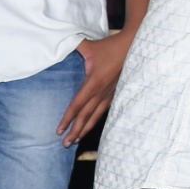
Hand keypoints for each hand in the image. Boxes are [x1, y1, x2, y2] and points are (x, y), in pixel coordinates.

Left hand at [58, 29, 132, 145]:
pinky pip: (104, 111)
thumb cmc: (109, 46)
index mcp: (93, 83)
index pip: (77, 105)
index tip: (58, 130)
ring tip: (75, 140)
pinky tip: (90, 127)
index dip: (67, 119)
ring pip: (95, 116)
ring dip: (85, 129)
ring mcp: (110, 94)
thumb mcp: (89, 46)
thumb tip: (56, 44)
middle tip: (64, 144)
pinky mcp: (115, 93)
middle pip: (85, 116)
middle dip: (74, 131)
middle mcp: (101, 92)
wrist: (133, 46)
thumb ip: (72, 46)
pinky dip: (96, 120)